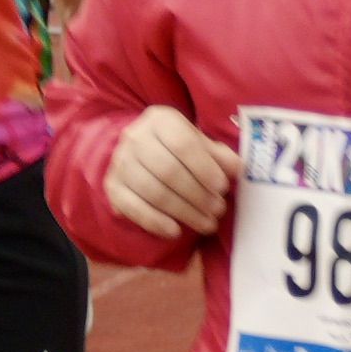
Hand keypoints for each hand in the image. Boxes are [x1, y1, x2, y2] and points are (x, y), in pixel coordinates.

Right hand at [102, 104, 236, 241]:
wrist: (141, 149)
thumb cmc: (178, 146)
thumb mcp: (199, 142)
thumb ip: (218, 155)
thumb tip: (237, 169)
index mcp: (160, 120)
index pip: (183, 144)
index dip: (205, 168)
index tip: (222, 187)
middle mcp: (135, 138)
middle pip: (168, 171)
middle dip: (197, 194)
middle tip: (217, 210)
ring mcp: (121, 163)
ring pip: (153, 191)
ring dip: (183, 211)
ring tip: (206, 223)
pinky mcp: (113, 187)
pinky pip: (133, 208)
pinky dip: (155, 222)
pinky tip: (175, 231)